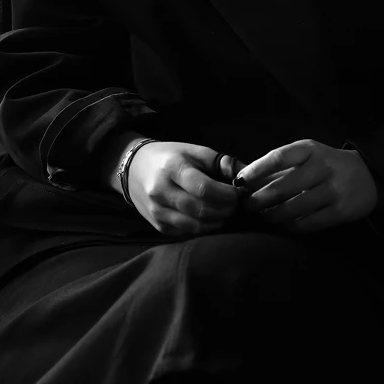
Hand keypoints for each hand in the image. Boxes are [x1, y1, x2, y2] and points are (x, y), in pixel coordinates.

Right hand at [117, 140, 241, 236]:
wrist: (135, 169)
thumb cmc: (171, 157)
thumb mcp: (195, 151)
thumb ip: (222, 163)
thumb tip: (248, 175)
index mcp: (172, 169)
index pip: (203, 188)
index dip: (226, 194)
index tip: (239, 193)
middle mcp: (161, 192)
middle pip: (201, 210)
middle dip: (226, 211)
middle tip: (238, 206)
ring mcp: (158, 212)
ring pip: (195, 226)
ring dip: (218, 223)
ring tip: (229, 214)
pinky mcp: (159, 226)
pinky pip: (187, 233)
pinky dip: (205, 229)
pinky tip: (214, 220)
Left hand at [235, 139, 379, 234]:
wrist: (369, 175)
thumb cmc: (327, 165)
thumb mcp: (307, 156)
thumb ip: (279, 167)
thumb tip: (244, 183)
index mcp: (311, 149)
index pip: (278, 157)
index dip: (255, 171)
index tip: (240, 182)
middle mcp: (322, 167)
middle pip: (281, 188)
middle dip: (258, 200)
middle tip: (246, 207)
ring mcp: (333, 190)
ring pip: (292, 209)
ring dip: (271, 216)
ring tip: (263, 217)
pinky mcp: (341, 211)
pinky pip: (308, 224)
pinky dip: (290, 227)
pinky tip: (283, 226)